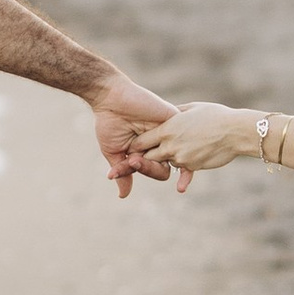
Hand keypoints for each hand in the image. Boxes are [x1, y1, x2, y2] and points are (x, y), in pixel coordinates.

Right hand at [87, 71, 177, 199]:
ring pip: (174, 155)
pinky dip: (175, 144)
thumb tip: (123, 196)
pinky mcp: (173, 119)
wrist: (109, 98)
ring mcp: (168, 131)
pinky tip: (163, 148)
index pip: (156, 170)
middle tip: (131, 160)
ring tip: (135, 156)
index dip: (144, 171)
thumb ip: (123, 173)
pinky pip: (184, 136)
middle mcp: (160, 142)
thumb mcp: (114, 152)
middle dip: (148, 168)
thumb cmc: (109, 123)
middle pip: (166, 166)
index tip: (125, 166)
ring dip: (154, 160)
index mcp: (148, 150)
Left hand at [148, 101, 260, 185]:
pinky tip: (193, 155)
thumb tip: (164, 112)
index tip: (139, 143)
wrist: (235, 132)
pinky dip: (184, 164)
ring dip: (169, 159)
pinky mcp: (192, 167)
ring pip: (166, 163)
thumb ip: (173, 112)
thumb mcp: (191, 108)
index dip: (138, 144)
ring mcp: (181, 159)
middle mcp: (170, 146)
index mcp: (167, 130)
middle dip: (148, 156)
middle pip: (148, 157)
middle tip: (152, 151)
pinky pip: (182, 169)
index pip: (141, 142)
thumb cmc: (214, 116)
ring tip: (181, 148)